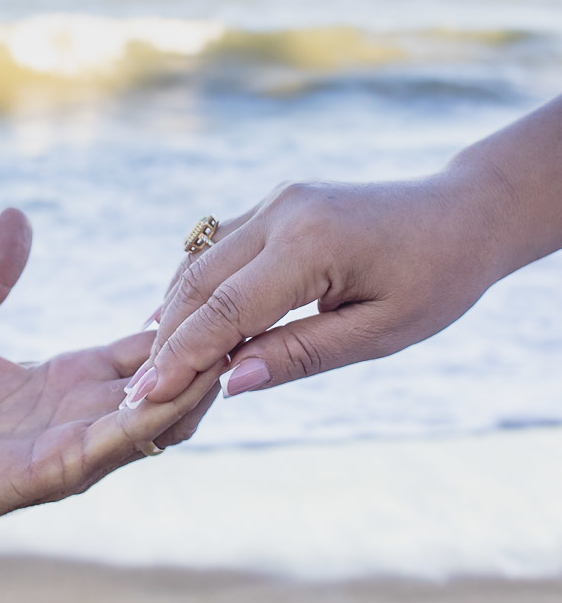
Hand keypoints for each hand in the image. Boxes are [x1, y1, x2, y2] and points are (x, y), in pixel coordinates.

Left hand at [0, 208, 220, 547]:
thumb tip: (16, 216)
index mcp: (65, 379)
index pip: (145, 346)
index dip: (184, 318)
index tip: (225, 282)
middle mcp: (81, 413)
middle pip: (170, 380)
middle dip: (209, 349)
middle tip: (255, 311)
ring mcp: (73, 445)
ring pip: (160, 414)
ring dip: (195, 382)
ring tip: (232, 342)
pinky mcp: (53, 471)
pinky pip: (118, 443)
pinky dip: (153, 416)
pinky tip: (180, 384)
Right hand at [142, 166, 509, 403]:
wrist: (463, 215)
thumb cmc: (436, 280)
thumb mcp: (377, 332)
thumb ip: (300, 355)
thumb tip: (230, 383)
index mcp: (310, 243)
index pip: (226, 309)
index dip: (183, 358)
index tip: (148, 400)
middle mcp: (282, 212)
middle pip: (198, 283)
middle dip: (167, 342)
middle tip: (139, 395)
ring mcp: (275, 202)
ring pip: (198, 263)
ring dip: (174, 315)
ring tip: (154, 369)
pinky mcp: (275, 205)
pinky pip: (218, 250)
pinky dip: (196, 290)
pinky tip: (181, 327)